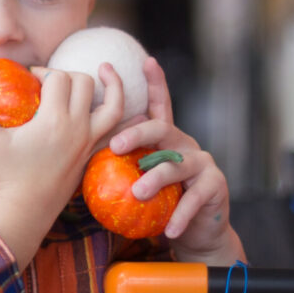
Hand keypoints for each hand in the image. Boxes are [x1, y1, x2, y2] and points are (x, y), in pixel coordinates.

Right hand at [0, 64, 124, 264]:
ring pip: (114, 106)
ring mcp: (88, 142)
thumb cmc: (5, 177)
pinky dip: (127, 121)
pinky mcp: (91, 156)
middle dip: (70, 74)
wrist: (25, 211)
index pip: (58, 78)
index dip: (44, 71)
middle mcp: (77, 127)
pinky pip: (117, 134)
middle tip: (54, 81)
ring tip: (107, 70)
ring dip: (114, 86)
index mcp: (54, 119)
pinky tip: (135, 114)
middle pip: (85, 83)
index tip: (31, 77)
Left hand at [106, 57, 245, 265]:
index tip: (146, 60)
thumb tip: (78, 153)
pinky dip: (180, 215)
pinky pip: (195, 198)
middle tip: (115, 144)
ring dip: (155, 179)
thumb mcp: (141, 180)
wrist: (197, 232)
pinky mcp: (215, 185)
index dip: (155, 82)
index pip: (159, 106)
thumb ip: (123, 164)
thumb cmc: (161, 204)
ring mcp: (203, 163)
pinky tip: (168, 229)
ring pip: (176, 164)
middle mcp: (186, 144)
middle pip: (162, 129)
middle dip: (138, 133)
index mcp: (167, 138)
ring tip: (137, 193)